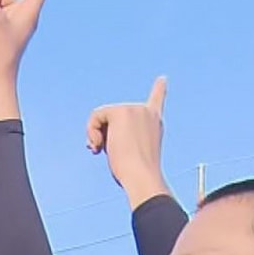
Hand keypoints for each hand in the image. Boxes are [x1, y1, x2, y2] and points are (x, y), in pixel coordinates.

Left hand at [86, 76, 170, 209]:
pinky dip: (91, 132)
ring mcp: (135, 109)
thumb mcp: (129, 154)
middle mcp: (147, 112)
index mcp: (155, 123)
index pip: (156, 102)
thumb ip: (119, 139)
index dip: (159, 90)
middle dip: (104, 132)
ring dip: (96, 134)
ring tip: (100, 150)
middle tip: (102, 151)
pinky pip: (96, 116)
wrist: (141, 175)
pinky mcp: (122, 111)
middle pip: (114, 115)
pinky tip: (98, 145)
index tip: (162, 78)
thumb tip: (95, 140)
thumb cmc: (135, 174)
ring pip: (103, 116)